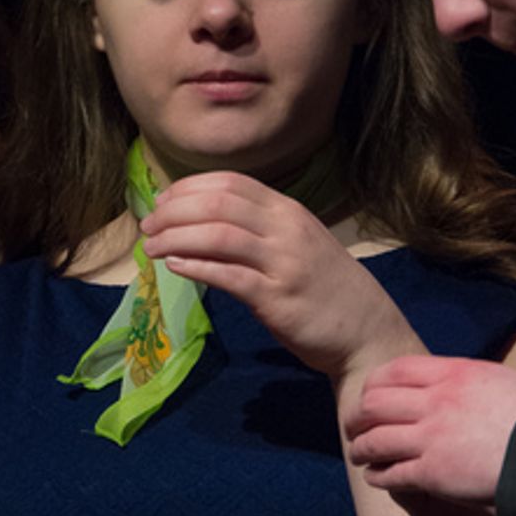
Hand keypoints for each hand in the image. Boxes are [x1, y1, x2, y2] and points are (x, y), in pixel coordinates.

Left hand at [140, 170, 417, 377]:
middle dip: (175, 211)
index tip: (162, 202)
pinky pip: (229, 275)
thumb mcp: (297, 246)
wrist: (367, 332)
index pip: (231, 183)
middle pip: (219, 204)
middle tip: (148, 226)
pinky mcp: (277, 298)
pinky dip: (197, 267)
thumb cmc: (327, 291)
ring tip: (153, 247)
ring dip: (177, 238)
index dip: (189, 188)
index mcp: (289, 211)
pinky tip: (175, 268)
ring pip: (219, 235)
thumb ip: (259, 232)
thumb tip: (204, 225)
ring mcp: (283, 263)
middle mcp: (286, 229)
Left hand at [346, 352, 515, 508]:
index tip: (372, 395)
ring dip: (362, 449)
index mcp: (460, 373)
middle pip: (375, 403)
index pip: (398, 370)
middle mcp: (437, 400)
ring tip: (360, 457)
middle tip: (355, 428)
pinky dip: (379, 477)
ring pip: (375, 439)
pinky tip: (378, 480)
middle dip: (359, 417)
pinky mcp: (432, 472)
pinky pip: (390, 473)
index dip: (377, 384)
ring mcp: (431, 437)